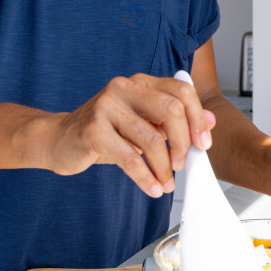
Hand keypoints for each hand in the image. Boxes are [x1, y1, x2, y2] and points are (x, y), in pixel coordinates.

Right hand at [42, 74, 215, 197]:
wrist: (59, 140)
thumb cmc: (105, 132)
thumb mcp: (142, 123)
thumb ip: (173, 120)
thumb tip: (210, 121)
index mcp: (140, 82)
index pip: (181, 91)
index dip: (198, 118)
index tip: (204, 143)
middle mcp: (123, 87)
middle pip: (171, 111)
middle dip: (183, 143)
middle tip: (182, 164)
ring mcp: (106, 106)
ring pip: (151, 139)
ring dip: (164, 168)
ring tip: (166, 182)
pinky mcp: (93, 131)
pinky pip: (129, 158)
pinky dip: (146, 177)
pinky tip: (152, 188)